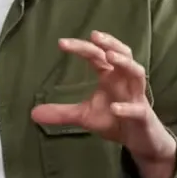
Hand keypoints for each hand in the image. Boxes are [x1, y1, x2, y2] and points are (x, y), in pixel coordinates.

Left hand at [30, 30, 176, 165]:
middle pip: (122, 54)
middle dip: (110, 43)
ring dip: (125, 63)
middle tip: (94, 36)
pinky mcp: (143, 115)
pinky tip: (115, 107)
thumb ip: (62, 112)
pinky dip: (127, 107)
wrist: (139, 141)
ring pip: (137, 73)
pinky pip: (137, 109)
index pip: (97, 55)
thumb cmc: (115, 121)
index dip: (82, 47)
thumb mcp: (84, 116)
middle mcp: (125, 80)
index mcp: (111, 76)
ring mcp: (136, 96)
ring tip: (110, 57)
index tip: (62, 43)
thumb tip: (33, 113)